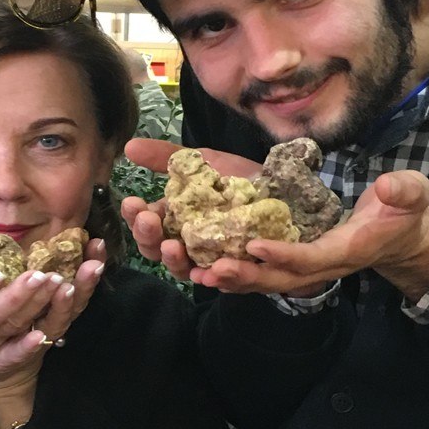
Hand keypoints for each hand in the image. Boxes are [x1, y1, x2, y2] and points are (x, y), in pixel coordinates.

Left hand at [0, 240, 107, 428]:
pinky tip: (36, 337)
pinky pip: (20, 353)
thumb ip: (24, 265)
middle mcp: (50, 321)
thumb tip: (29, 234)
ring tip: (66, 288)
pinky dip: (29, 346)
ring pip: (53, 324)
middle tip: (92, 264)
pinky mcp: (10, 359)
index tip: (97, 243)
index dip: (88, 264)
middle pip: (73, 302)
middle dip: (84, 283)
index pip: (75, 280)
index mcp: (51, 303)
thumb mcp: (16, 290)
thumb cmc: (6, 321)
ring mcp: (35, 341)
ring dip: (61, 307)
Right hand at [121, 138, 262, 279]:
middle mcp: (203, 253)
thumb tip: (129, 147)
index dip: (138, 222)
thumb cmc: (246, 184)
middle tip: (148, 222)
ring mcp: (232, 266)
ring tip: (175, 247)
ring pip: (203, 277)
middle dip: (153, 243)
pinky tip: (229, 261)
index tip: (132, 203)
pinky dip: (238, 275)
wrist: (299, 193)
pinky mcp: (268, 271)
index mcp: (184, 229)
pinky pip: (253, 280)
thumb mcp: (207, 163)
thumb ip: (169, 158)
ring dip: (184, 264)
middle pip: (170, 261)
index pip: (152, 234)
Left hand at [199, 170, 428, 301]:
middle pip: (281, 279)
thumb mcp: (412, 195)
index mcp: (348, 249)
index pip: (313, 258)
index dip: (285, 255)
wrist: (401, 237)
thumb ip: (404, 191)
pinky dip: (234, 275)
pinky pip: (262, 274)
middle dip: (247, 276)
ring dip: (232, 280)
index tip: (255, 246)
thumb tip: (387, 185)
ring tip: (197, 274)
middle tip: (212, 270)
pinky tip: (202, 269)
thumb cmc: (403, 212)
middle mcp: (323, 266)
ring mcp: (307, 268)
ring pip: (266, 281)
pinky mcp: (294, 264)